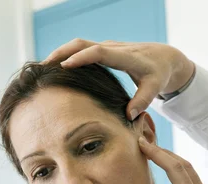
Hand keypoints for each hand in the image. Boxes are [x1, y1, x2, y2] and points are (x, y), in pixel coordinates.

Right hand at [44, 39, 194, 119]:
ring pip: (79, 44)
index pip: (98, 53)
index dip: (80, 58)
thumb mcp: (155, 88)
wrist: (165, 58)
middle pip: (82, 43)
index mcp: (125, 57)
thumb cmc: (159, 74)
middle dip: (61, 52)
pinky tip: (57, 68)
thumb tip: (129, 116)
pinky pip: (82, 49)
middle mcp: (114, 48)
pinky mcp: (105, 50)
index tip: (63, 66)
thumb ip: (143, 101)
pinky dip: (68, 55)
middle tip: (42, 66)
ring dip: (61, 53)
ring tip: (43, 68)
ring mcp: (108, 47)